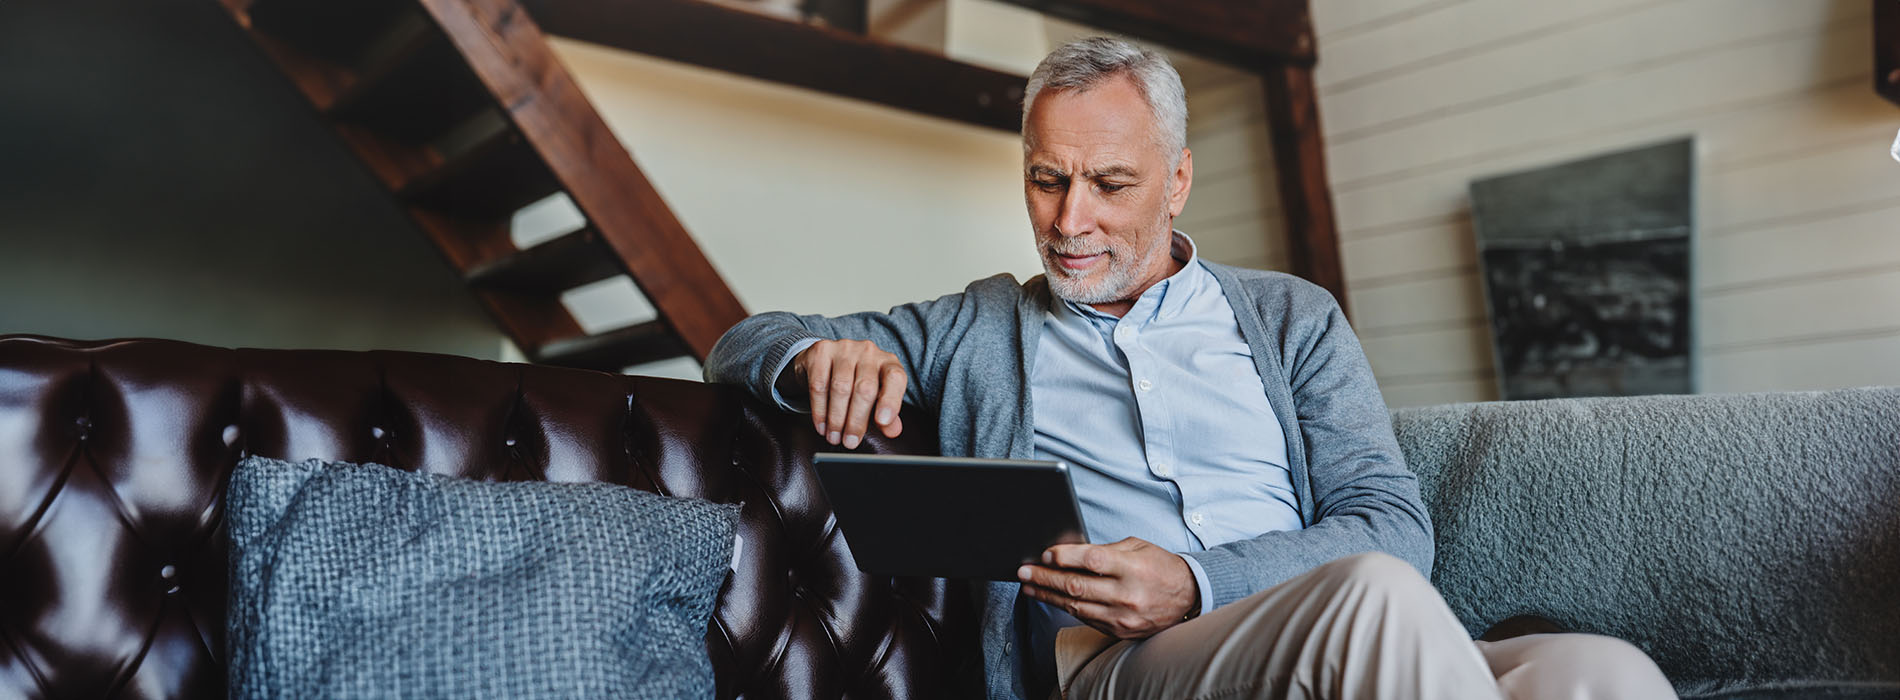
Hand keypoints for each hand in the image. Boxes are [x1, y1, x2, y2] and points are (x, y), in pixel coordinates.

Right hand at [788, 339, 905, 447]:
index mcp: (888, 363)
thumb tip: (892, 430)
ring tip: (834, 437)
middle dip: (856, 420)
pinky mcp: (821, 351)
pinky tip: (822, 425)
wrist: (826, 360)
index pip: (895, 378)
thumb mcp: (876, 398)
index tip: (882, 422)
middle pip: (865, 388)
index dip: (891, 401)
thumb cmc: (857, 381)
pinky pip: (819, 385)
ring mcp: (844, 348)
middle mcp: (868, 352)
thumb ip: (886, 415)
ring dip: (836, 418)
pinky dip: (820, 410)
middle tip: (850, 441)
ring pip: (840, 388)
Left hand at [1017, 537, 1199, 639]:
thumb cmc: (1161, 567)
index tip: (1044, 554)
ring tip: (1030, 586)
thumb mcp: (1138, 547)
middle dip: (1045, 578)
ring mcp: (1122, 616)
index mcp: (1132, 568)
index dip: (1065, 557)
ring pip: (1075, 605)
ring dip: (1048, 595)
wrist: (1188, 598)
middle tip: (1023, 572)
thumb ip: (1105, 550)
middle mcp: (1126, 594)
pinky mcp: (1119, 630)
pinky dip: (1066, 607)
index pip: (1092, 561)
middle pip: (1076, 585)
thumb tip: (1069, 553)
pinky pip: (1085, 618)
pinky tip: (1052, 598)